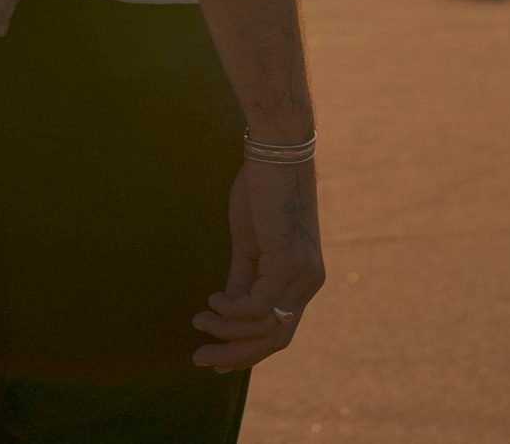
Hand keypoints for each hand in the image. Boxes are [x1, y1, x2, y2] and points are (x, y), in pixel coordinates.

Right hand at [192, 158, 323, 369]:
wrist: (276, 149)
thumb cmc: (262, 190)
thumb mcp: (250, 243)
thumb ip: (242, 278)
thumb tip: (227, 311)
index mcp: (305, 278)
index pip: (280, 330)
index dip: (248, 351)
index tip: (216, 360)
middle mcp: (310, 281)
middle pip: (277, 339)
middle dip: (236, 355)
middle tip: (200, 360)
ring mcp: (302, 273)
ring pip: (266, 327)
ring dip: (226, 331)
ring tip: (199, 320)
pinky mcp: (287, 261)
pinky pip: (258, 305)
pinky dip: (231, 309)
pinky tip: (212, 300)